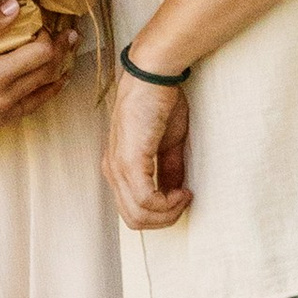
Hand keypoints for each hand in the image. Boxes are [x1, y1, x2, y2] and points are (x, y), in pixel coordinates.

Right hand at [0, 0, 77, 144]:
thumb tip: (16, 6)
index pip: (41, 55)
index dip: (50, 39)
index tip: (52, 27)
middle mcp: (3, 102)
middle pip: (44, 76)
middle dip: (60, 55)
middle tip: (69, 40)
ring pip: (37, 100)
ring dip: (52, 82)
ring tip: (63, 71)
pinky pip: (18, 114)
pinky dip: (31, 100)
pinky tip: (30, 93)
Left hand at [103, 65, 191, 229]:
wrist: (153, 77)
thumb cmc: (160, 103)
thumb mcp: (168, 144)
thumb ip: (169, 170)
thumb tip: (176, 194)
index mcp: (118, 167)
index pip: (131, 210)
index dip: (160, 213)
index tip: (182, 198)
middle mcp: (113, 170)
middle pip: (134, 219)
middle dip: (164, 220)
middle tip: (184, 202)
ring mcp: (118, 167)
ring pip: (138, 215)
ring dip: (168, 213)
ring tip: (185, 195)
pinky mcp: (130, 161)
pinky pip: (145, 200)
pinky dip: (167, 203)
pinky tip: (181, 191)